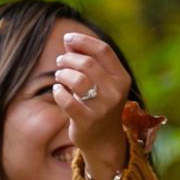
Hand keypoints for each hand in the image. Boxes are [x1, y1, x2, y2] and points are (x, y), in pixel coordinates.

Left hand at [51, 32, 132, 179]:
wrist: (104, 141)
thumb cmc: (100, 104)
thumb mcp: (103, 82)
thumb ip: (89, 60)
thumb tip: (69, 40)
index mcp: (122, 78)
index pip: (103, 50)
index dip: (83, 40)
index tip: (67, 38)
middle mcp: (115, 92)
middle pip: (87, 63)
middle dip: (68, 59)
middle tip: (60, 62)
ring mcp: (102, 108)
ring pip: (77, 80)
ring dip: (62, 74)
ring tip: (59, 76)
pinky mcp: (87, 122)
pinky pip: (66, 100)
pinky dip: (58, 92)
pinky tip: (58, 91)